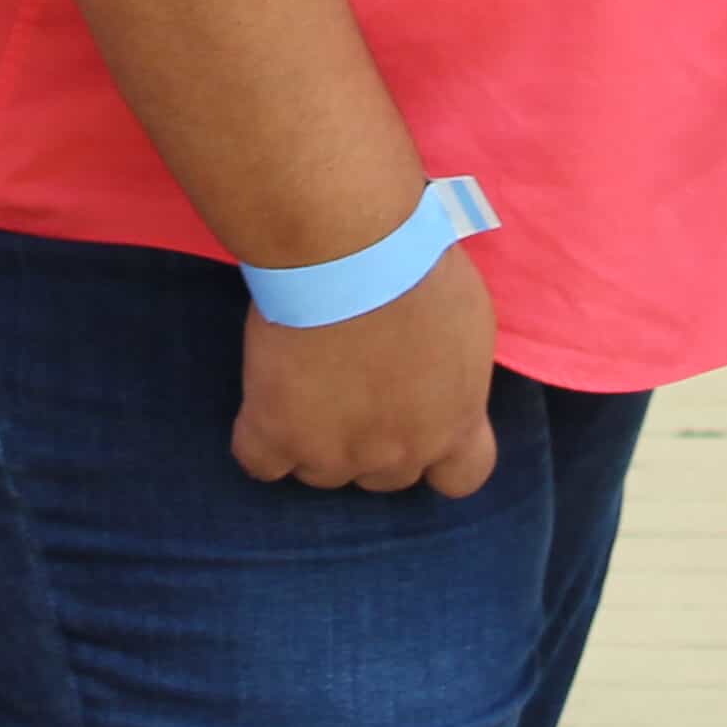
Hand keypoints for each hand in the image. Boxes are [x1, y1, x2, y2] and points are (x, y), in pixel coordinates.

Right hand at [233, 250, 501, 496]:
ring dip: (314, 437)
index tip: (417, 419)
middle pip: (384, 477)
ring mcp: (336, 453)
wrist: (350, 249)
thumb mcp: (467, 323)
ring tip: (306, 376)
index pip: (459, 478)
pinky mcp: (278, 436)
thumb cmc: (419, 266)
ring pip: (321, 472)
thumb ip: (453, 372)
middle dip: (371, 440)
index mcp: (455, 422)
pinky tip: (265, 396)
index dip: (437, 455)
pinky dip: (260, 435)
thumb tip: (436, 376)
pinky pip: (261, 462)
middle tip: (353, 381)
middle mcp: (400, 452)